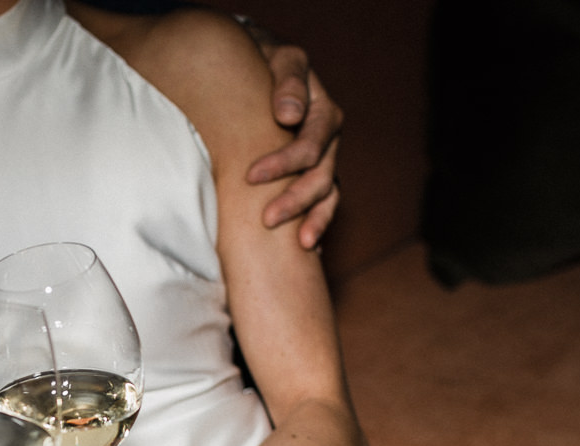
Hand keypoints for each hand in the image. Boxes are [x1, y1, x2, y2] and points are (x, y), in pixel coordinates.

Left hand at [242, 30, 343, 248]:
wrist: (259, 70)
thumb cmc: (265, 63)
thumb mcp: (279, 60)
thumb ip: (287, 82)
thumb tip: (287, 116)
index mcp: (323, 114)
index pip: (310, 146)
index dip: (283, 164)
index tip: (250, 177)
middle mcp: (329, 142)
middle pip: (320, 178)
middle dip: (295, 201)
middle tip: (266, 220)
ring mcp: (323, 163)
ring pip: (327, 197)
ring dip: (314, 221)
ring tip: (301, 246)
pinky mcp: (312, 178)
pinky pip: (321, 207)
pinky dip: (317, 227)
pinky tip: (306, 251)